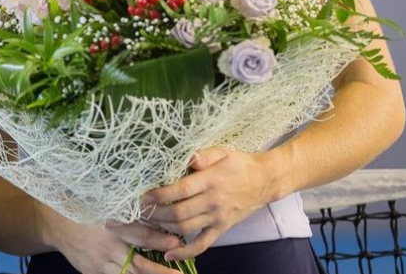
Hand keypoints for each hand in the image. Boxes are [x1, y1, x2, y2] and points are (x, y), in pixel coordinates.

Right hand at [40, 206, 180, 273]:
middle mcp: (107, 246)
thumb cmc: (84, 208)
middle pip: (138, 263)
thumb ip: (126, 207)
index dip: (160, 240)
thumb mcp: (104, 202)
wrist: (54, 224)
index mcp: (111, 225)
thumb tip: (154, 205)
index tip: (178, 243)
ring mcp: (99, 263)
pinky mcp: (92, 272)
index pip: (141, 235)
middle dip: (160, 271)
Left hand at [139, 148, 275, 261]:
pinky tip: (169, 253)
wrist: (265, 181)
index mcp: (211, 180)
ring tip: (148, 221)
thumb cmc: (240, 164)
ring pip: (185, 228)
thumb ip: (205, 155)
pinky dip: (185, 252)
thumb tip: (189, 157)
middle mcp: (213, 201)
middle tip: (140, 209)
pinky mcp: (222, 228)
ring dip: (163, 227)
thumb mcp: (223, 152)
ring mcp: (217, 217)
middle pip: (179, 212)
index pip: (180, 190)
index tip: (144, 195)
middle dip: (155, 212)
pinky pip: (203, 244)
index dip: (159, 194)